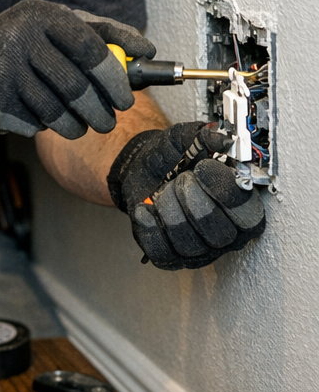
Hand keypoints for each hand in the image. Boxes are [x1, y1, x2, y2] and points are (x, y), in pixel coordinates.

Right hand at [0, 0, 154, 137]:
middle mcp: (17, 38)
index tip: (125, 99)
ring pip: (56, 112)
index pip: (89, 48)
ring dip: (76, 126)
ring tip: (80, 125)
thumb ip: (103, 34)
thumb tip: (147, 52)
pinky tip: (41, 118)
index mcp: (39, 14)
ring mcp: (1, 69)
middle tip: (107, 121)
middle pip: (74, 86)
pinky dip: (45, 128)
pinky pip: (34, 125)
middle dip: (99, 112)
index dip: (113, 78)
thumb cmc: (24, 44)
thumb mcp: (57, 26)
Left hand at [107, 122, 265, 269]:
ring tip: (163, 190)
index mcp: (243, 208)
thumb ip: (206, 135)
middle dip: (193, 198)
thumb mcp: (187, 138)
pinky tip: (145, 208)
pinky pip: (161, 252)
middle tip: (181, 178)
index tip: (204, 167)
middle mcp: (227, 234)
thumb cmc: (173, 157)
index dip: (224, 189)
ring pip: (188, 242)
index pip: (247, 213)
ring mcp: (199, 249)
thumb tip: (223, 139)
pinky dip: (149, 227)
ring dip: (169, 210)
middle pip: (218, 232)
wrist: (143, 168)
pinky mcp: (171, 256)